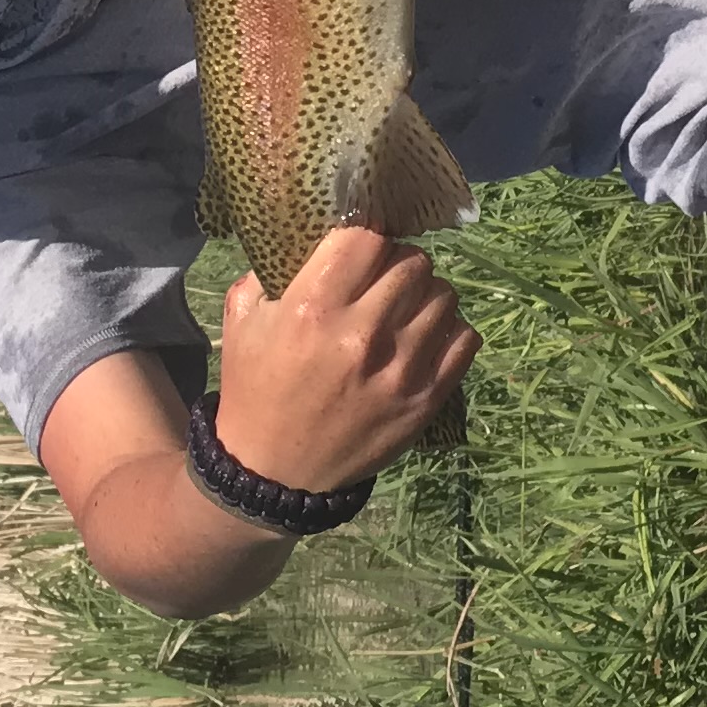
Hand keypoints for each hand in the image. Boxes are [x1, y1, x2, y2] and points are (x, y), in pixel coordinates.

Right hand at [211, 225, 479, 493]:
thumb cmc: (255, 388)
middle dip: (397, 262)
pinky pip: (464, 340)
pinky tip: (425, 337)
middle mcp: (362, 335)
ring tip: (405, 307)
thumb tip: (314, 234)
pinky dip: (449, 330)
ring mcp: (400, 370)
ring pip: (443, 295)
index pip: (367, 236)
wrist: (274, 473)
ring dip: (425, 294)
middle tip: (383, 277)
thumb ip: (272, 270)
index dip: (367, 233)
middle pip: (412, 261)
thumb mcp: (242, 321)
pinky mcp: (425, 400)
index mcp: (313, 308)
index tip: (361, 245)